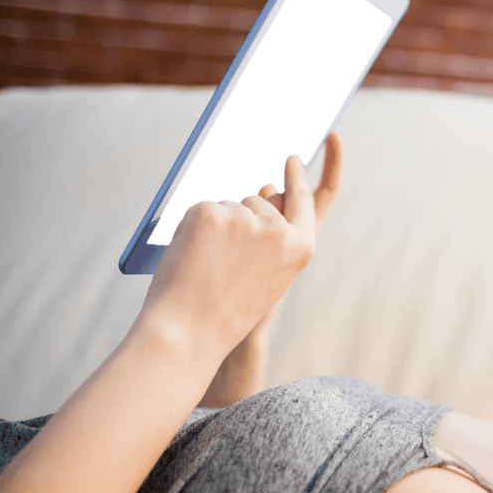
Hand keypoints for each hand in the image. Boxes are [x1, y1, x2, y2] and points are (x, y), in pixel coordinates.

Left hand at [140, 152, 316, 367]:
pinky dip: (191, 230)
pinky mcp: (211, 214)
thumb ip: (275, 240)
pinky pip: (201, 210)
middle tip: (222, 262)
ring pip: (226, 207)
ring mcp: (245, 218)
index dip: (296, 177)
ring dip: (214, 229)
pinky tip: (193, 259)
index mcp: (300, 248)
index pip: (303, 199)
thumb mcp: (270, 278)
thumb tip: (264, 190)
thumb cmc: (228, 311)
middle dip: (239, 219)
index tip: (291, 159)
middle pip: (257, 201)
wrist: (189, 332)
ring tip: (208, 269)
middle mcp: (278, 230)